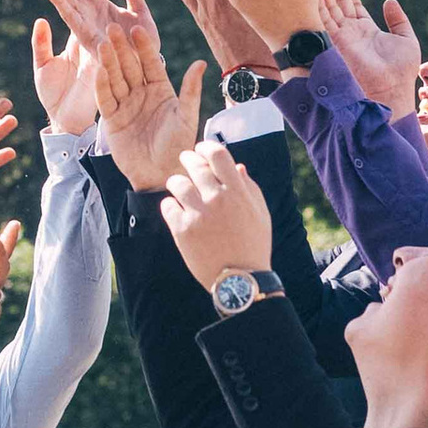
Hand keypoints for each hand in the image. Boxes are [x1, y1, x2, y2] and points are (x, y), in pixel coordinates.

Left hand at [30, 17, 101, 138]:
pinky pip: (104, 54)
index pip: (75, 7)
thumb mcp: (43, 64)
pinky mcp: (103, 70)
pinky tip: (110, 28)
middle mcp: (91, 42)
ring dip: (100, 8)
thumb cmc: (53, 93)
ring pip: (99, 25)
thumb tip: (41, 19)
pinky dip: (106, 42)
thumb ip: (42, 43)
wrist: (64, 119)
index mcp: (78, 38)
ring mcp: (99, 54)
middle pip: (85, 7)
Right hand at [93, 17, 205, 193]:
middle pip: (129, 66)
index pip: (151, 63)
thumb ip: (190, 90)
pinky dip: (102, 85)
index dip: (144, 47)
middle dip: (122, 48)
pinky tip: (98, 70)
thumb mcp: (186, 116)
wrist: (160, 174)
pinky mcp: (112, 119)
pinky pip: (105, 99)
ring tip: (101, 44)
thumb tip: (201, 63)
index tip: (137, 29)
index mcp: (161, 89)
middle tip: (113, 28)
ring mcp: (126, 105)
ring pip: (115, 79)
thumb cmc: (178, 146)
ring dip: (109, 62)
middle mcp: (141, 93)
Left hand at [161, 138, 277, 289]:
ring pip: (177, 183)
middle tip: (186, 160)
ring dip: (176, 181)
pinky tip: (175, 209)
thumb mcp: (260, 214)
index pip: (218, 154)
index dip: (206, 147)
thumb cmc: (253, 245)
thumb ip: (249, 187)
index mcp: (237, 192)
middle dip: (188, 158)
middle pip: (194, 165)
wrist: (241, 279)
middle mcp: (217, 199)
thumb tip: (237, 166)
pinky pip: (167, 206)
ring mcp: (198, 214)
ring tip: (178, 185)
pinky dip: (170, 205)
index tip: (201, 150)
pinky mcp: (182, 230)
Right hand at [315, 0, 421, 118]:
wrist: (392, 89)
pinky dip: (320, 2)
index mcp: (367, 29)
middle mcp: (351, 31)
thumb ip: (398, 19)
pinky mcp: (337, 41)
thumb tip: (390, 0)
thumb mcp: (406, 38)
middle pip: (338, 1)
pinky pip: (325, 18)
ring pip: (330, 6)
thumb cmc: (402, 70)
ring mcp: (342, 36)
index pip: (352, 3)